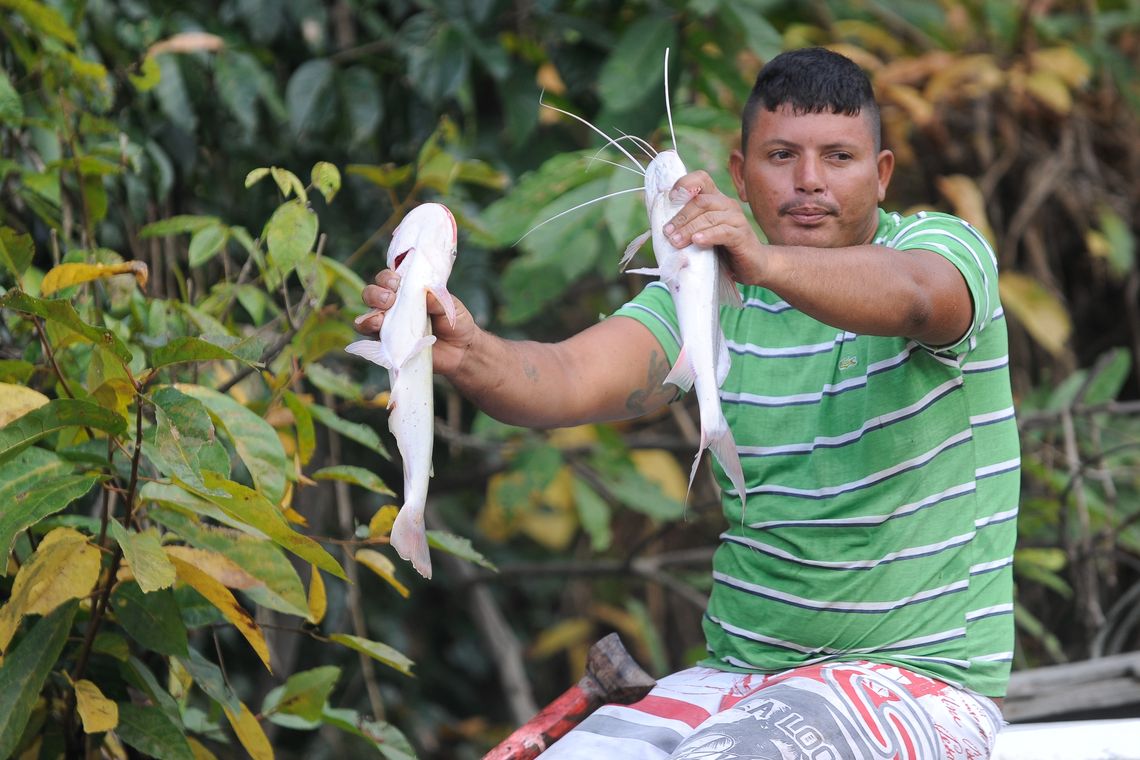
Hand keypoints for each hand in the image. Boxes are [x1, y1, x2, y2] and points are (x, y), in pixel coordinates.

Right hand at [355, 269, 477, 375]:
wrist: (460, 351)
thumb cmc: (454, 323)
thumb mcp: (452, 308)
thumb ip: (438, 300)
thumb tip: (426, 293)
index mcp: (407, 291)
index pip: (388, 278)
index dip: (387, 277)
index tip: (396, 281)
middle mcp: (394, 306)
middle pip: (371, 294)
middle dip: (375, 294)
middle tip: (389, 300)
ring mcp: (389, 326)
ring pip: (367, 317)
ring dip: (369, 316)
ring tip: (380, 319)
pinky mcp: (389, 345)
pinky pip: (371, 341)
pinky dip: (371, 337)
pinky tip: (378, 334)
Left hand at [662, 170, 766, 284]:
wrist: (753, 265)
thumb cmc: (723, 250)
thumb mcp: (702, 235)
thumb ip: (688, 228)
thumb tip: (662, 230)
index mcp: (715, 200)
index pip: (701, 179)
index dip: (685, 183)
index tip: (670, 198)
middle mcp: (727, 205)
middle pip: (701, 201)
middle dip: (681, 217)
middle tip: (668, 233)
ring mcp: (736, 219)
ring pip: (709, 217)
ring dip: (689, 228)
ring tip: (676, 242)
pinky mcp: (742, 235)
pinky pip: (723, 231)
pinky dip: (708, 235)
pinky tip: (697, 241)